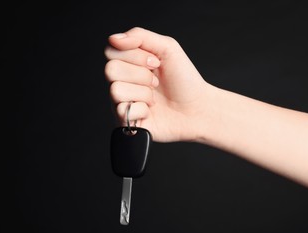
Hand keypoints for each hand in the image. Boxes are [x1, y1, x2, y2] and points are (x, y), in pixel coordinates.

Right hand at [104, 27, 209, 141]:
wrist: (197, 109)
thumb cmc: (184, 81)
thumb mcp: (167, 48)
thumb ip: (139, 36)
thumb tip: (114, 38)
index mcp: (129, 63)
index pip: (111, 51)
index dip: (134, 56)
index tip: (155, 62)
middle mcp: (122, 82)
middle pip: (111, 70)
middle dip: (140, 74)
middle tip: (156, 81)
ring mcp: (122, 102)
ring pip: (116, 90)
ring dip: (143, 93)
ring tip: (154, 97)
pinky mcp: (126, 121)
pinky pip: (123, 111)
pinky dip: (143, 110)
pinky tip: (151, 111)